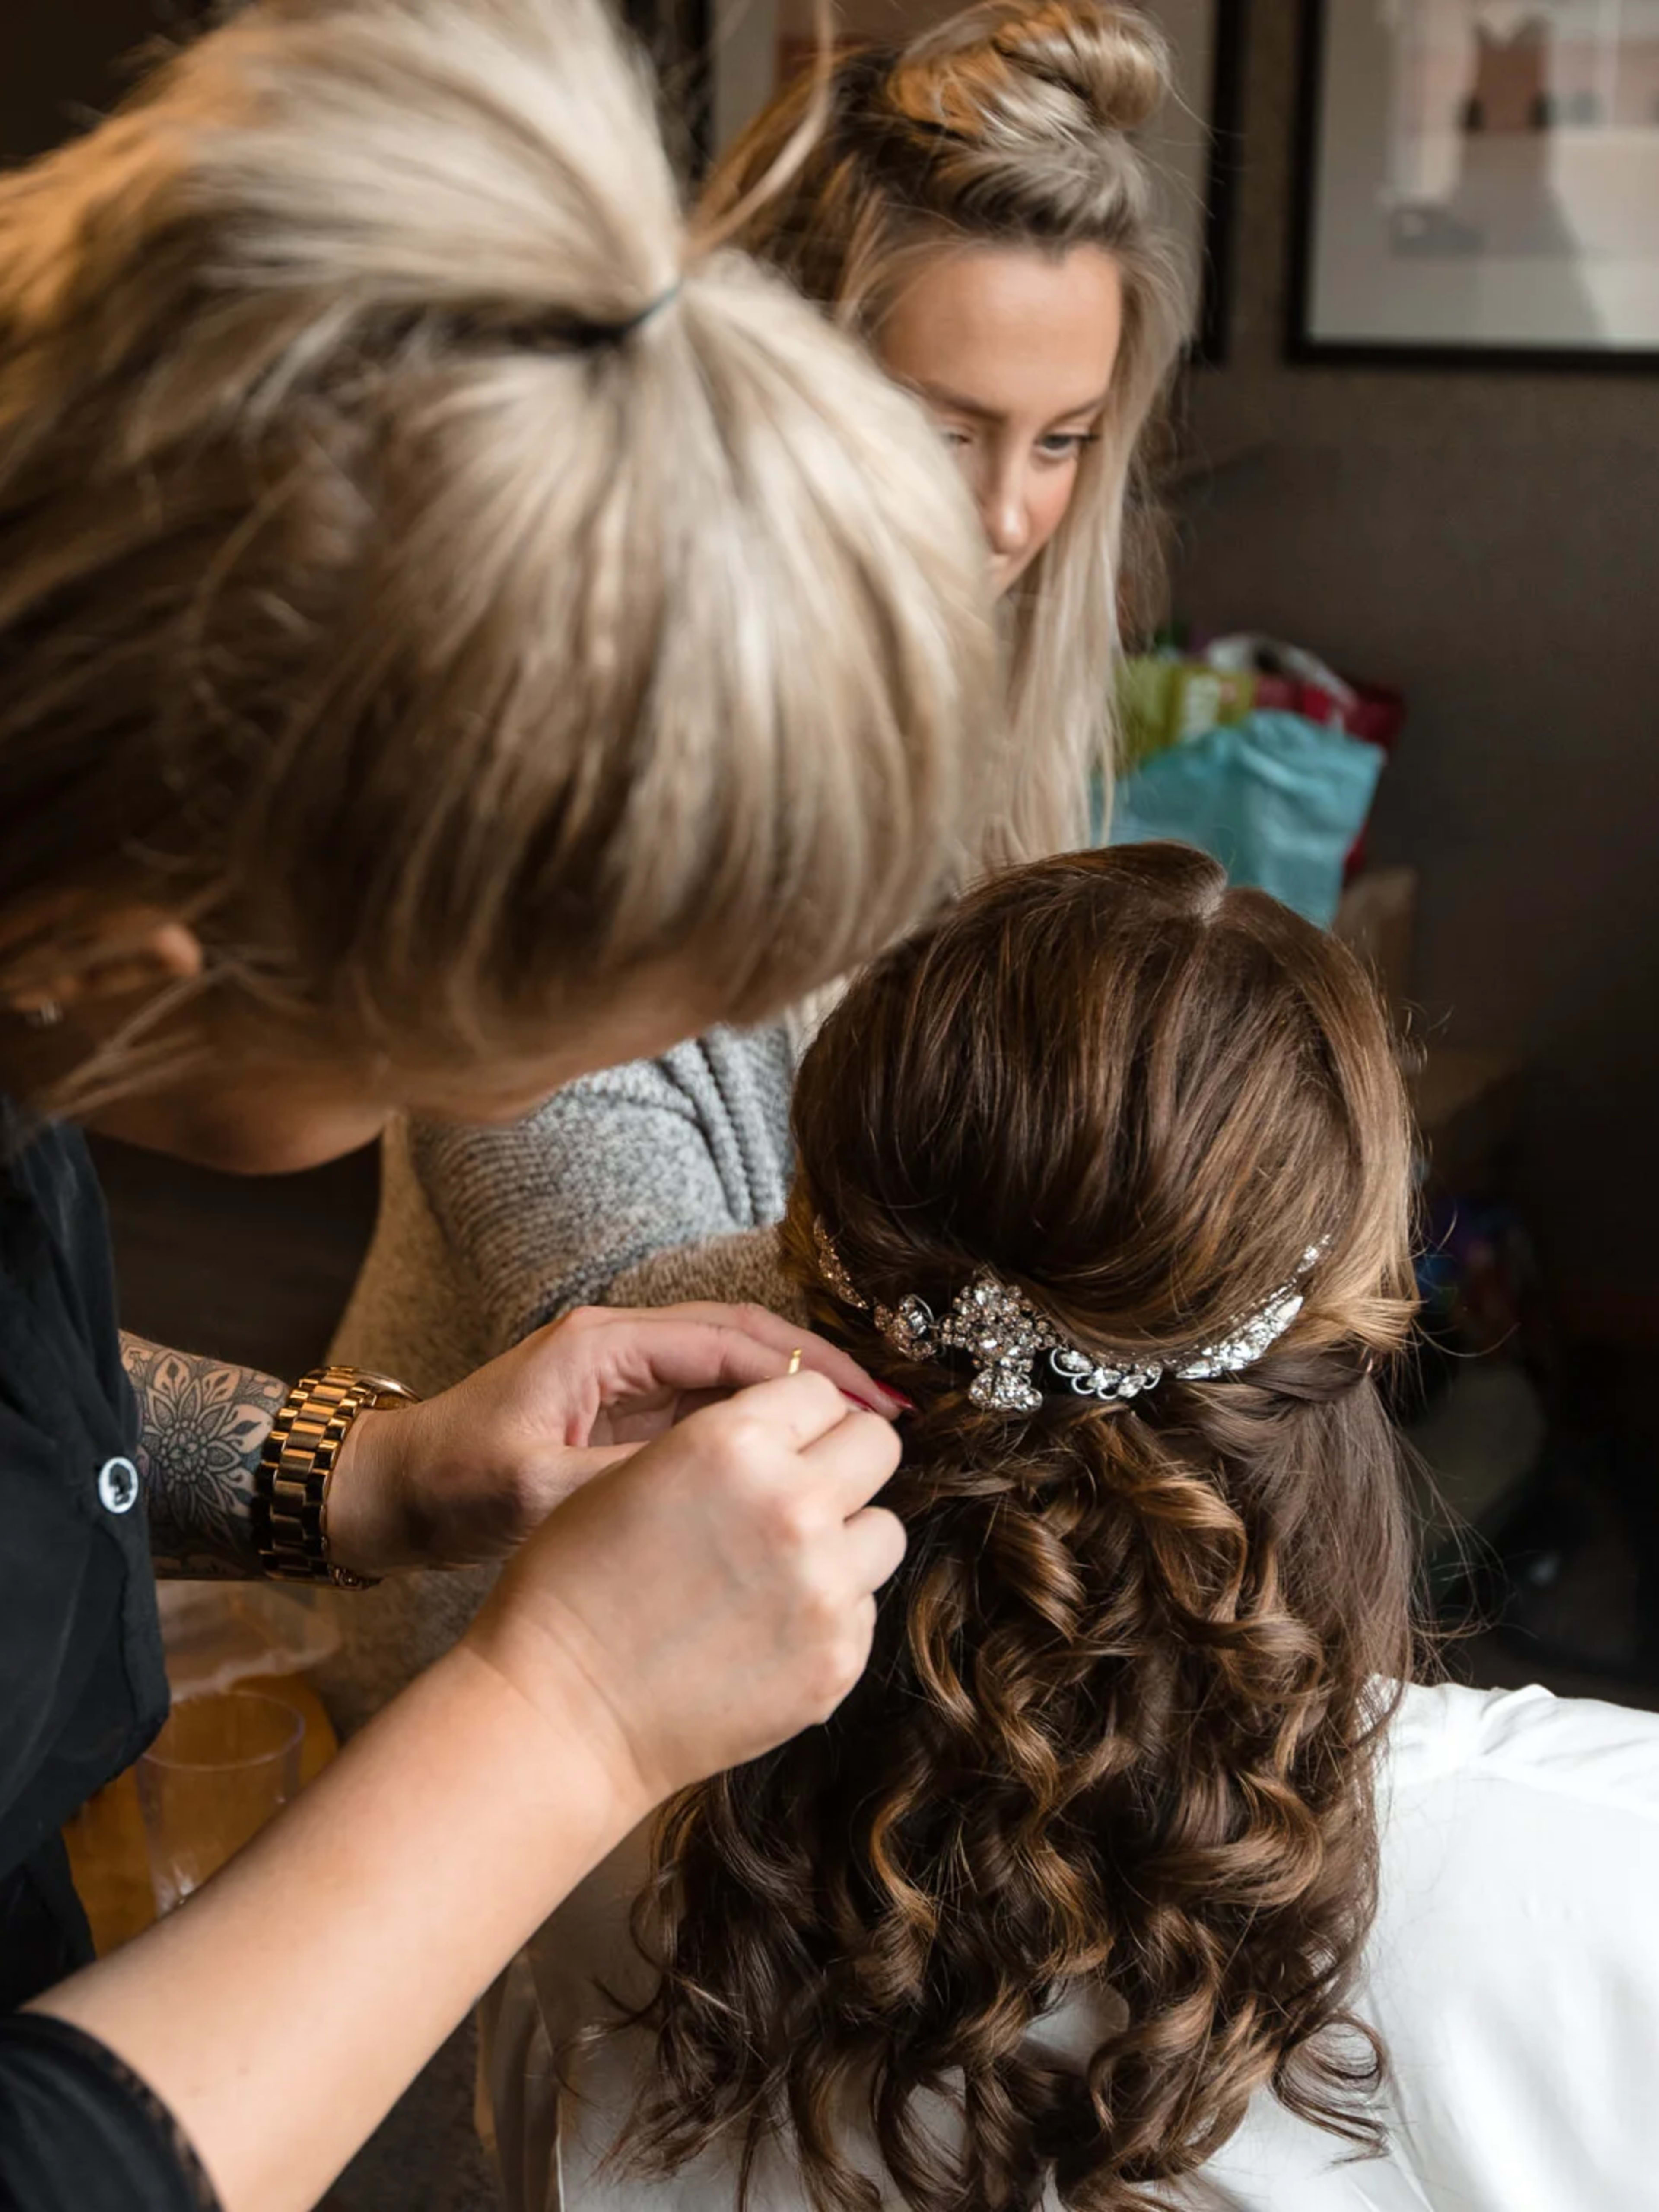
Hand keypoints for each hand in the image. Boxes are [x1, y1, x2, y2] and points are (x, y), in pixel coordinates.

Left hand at [327, 1302, 902, 1575]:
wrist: (388, 1492)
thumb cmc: (448, 1483)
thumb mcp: (530, 1491)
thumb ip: (618, 1485)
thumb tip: (708, 1493)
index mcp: (605, 1344)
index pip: (732, 1339)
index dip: (809, 1370)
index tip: (870, 1404)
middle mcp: (623, 1348)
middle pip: (746, 1346)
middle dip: (822, 1379)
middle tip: (893, 1420)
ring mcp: (625, 1382)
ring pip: (733, 1380)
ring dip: (797, 1406)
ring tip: (866, 1444)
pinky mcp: (623, 1418)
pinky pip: (707, 1415)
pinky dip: (758, 1435)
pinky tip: (800, 1470)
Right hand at [462, 1370, 905, 1807]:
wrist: (560, 1710)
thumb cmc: (575, 1587)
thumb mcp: (635, 1473)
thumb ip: (727, 1445)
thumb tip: (796, 1437)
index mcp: (733, 1443)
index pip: (820, 1393)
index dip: (802, 1416)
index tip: (788, 1442)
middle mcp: (792, 1504)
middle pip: (876, 1446)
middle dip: (842, 1463)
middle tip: (801, 1496)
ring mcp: (824, 1586)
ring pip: (884, 1531)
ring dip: (846, 1542)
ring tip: (784, 1571)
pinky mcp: (837, 1658)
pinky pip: (864, 1609)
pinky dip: (829, 1615)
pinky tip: (768, 1631)